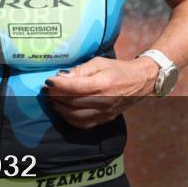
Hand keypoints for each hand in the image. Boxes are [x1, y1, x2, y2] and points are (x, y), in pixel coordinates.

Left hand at [43, 56, 158, 128]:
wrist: (140, 82)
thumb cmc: (118, 69)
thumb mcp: (99, 63)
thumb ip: (80, 70)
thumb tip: (61, 76)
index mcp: (102, 84)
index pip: (74, 87)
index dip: (58, 85)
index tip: (48, 81)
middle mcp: (103, 101)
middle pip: (72, 102)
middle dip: (56, 97)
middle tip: (46, 90)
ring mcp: (104, 112)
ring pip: (75, 116)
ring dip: (60, 109)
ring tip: (53, 101)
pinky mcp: (105, 119)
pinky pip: (83, 124)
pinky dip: (70, 119)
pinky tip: (64, 111)